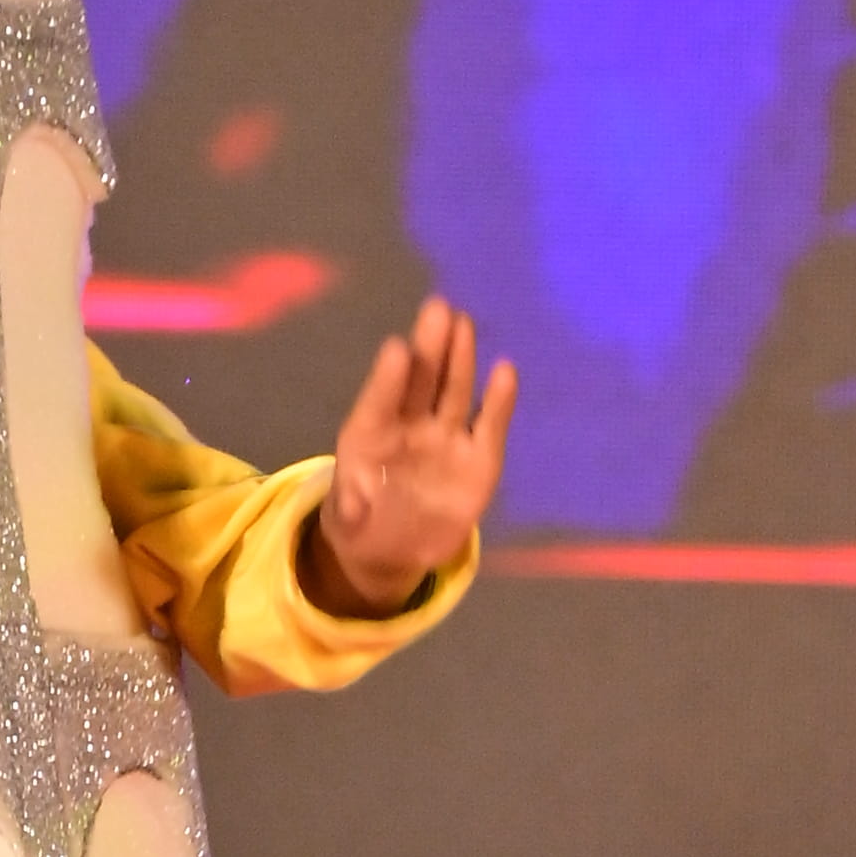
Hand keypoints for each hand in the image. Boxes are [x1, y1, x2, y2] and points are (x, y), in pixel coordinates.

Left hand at [310, 296, 515, 613]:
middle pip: (421, 381)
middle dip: (429, 347)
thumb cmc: (363, 521)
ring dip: (460, 358)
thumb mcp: (350, 521)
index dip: (388, 378)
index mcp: (371, 435)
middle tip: (436, 307)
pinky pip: (491, 425)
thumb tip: (352, 501)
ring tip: (462, 324)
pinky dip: (500, 401)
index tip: (397, 348)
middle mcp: (411, 427)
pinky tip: (505, 371)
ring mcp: (447, 439)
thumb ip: (352, 509)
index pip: (379, 402)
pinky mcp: (480, 458)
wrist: (396, 549)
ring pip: (455, 391)